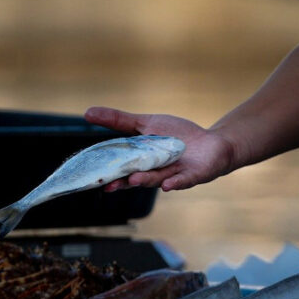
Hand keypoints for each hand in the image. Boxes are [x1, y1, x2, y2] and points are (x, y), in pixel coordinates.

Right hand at [84, 106, 235, 190]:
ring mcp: (173, 175)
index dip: (108, 174)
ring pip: (156, 179)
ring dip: (145, 180)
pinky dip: (175, 183)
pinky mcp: (192, 176)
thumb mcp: (146, 124)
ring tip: (133, 179)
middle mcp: (154, 173)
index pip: (121, 168)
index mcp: (140, 162)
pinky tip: (167, 185)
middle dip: (123, 182)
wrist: (212, 144)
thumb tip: (87, 113)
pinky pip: (182, 181)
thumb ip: (118, 121)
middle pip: (136, 178)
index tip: (93, 178)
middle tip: (109, 186)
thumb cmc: (177, 136)